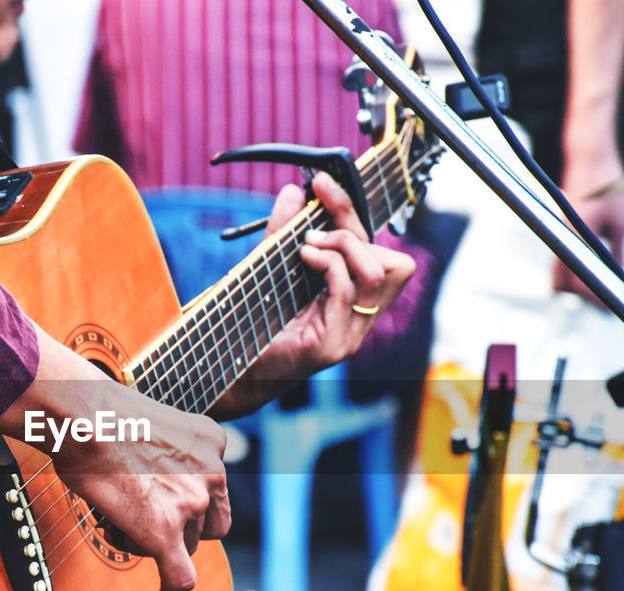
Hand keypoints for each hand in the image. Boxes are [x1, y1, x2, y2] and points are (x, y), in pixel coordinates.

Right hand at [0, 329, 229, 590]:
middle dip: (182, 527)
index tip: (171, 507)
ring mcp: (191, 503)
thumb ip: (169, 450)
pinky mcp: (165, 531)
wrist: (84, 416)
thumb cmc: (101, 413)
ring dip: (158, 542)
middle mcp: (212, 471)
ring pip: (186, 546)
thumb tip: (150, 472)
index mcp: (212, 441)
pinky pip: (181, 576)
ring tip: (118, 521)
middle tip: (141, 516)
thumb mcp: (155, 421)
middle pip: (207, 523)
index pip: (214, 488)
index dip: (191, 503)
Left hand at [210, 171, 415, 418]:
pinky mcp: (331, 346)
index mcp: (356, 302)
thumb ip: (282, 232)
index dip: (356, 215)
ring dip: (344, 247)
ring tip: (307, 247)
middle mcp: (362, 321)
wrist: (232, 372)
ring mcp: (351, 336)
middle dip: (352, 230)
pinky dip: (328, 265)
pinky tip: (304, 258)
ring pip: (379, 274)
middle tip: (312, 229)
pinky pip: (347, 292)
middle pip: (392, 261)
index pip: (384, 254)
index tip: (323, 184)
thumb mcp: (271, 268)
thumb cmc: (253, 323)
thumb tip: (294, 190)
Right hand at [552, 133, 623, 308]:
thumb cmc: (607, 183)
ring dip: (575, 283)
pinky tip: (589, 269)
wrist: (590, 156)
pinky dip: (572, 268)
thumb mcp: (621, 222)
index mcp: (578, 238)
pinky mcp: (559, 229)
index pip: (579, 281)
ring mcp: (558, 233)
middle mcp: (563, 237)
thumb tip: (621, 278)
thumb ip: (619, 253)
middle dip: (580, 295)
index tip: (607, 306)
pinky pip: (561, 257)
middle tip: (602, 303)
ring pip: (558, 271)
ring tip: (597, 290)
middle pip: (562, 282)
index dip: (593, 298)